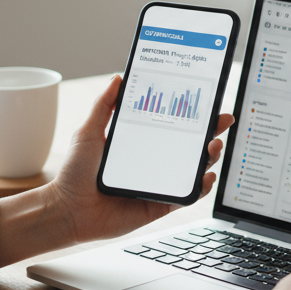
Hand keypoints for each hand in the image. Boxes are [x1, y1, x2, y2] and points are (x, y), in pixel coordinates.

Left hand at [0, 75, 231, 266]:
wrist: (68, 210)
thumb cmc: (75, 173)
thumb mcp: (89, 132)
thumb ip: (103, 106)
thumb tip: (117, 79)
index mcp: (140, 144)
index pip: (173, 126)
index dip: (193, 115)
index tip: (208, 102)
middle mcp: (153, 162)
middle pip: (190, 146)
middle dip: (211, 133)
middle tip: (222, 122)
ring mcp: (158, 184)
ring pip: (193, 170)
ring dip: (209, 158)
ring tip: (213, 146)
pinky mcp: (159, 205)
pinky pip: (186, 197)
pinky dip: (199, 188)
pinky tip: (205, 177)